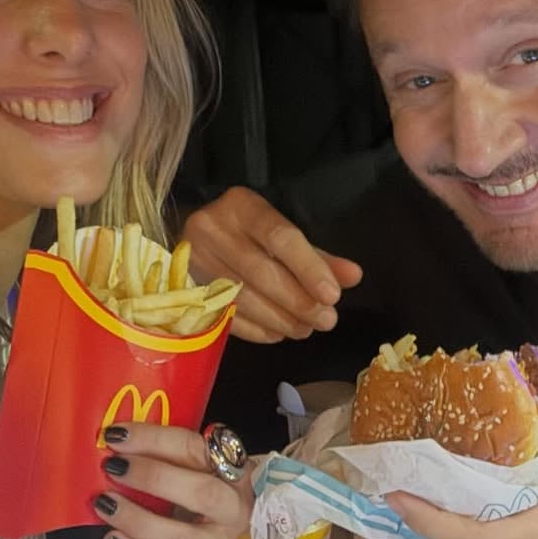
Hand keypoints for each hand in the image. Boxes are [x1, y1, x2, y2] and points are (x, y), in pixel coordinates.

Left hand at [91, 423, 251, 538]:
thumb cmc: (180, 495)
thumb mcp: (181, 469)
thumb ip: (161, 453)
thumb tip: (115, 436)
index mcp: (232, 470)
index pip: (199, 449)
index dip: (157, 439)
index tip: (118, 434)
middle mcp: (233, 508)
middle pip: (202, 493)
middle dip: (154, 477)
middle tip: (113, 467)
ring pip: (180, 537)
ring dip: (137, 519)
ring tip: (104, 503)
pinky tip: (110, 538)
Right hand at [181, 187, 361, 343]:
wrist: (190, 236)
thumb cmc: (245, 233)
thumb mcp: (281, 234)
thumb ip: (317, 256)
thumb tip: (352, 277)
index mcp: (241, 206)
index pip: (280, 238)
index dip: (309, 269)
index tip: (333, 295)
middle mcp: (211, 228)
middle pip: (261, 272)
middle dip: (299, 302)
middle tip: (325, 320)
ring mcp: (193, 260)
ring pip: (243, 298)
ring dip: (280, 320)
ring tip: (305, 329)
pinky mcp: (185, 288)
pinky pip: (225, 315)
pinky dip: (257, 330)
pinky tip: (278, 333)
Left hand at [388, 411, 537, 538]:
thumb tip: (521, 399)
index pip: (467, 533)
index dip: (425, 514)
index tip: (393, 490)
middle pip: (461, 534)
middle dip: (427, 502)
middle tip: (399, 465)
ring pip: (474, 536)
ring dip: (448, 505)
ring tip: (423, 466)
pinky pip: (491, 534)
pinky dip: (471, 509)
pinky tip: (463, 479)